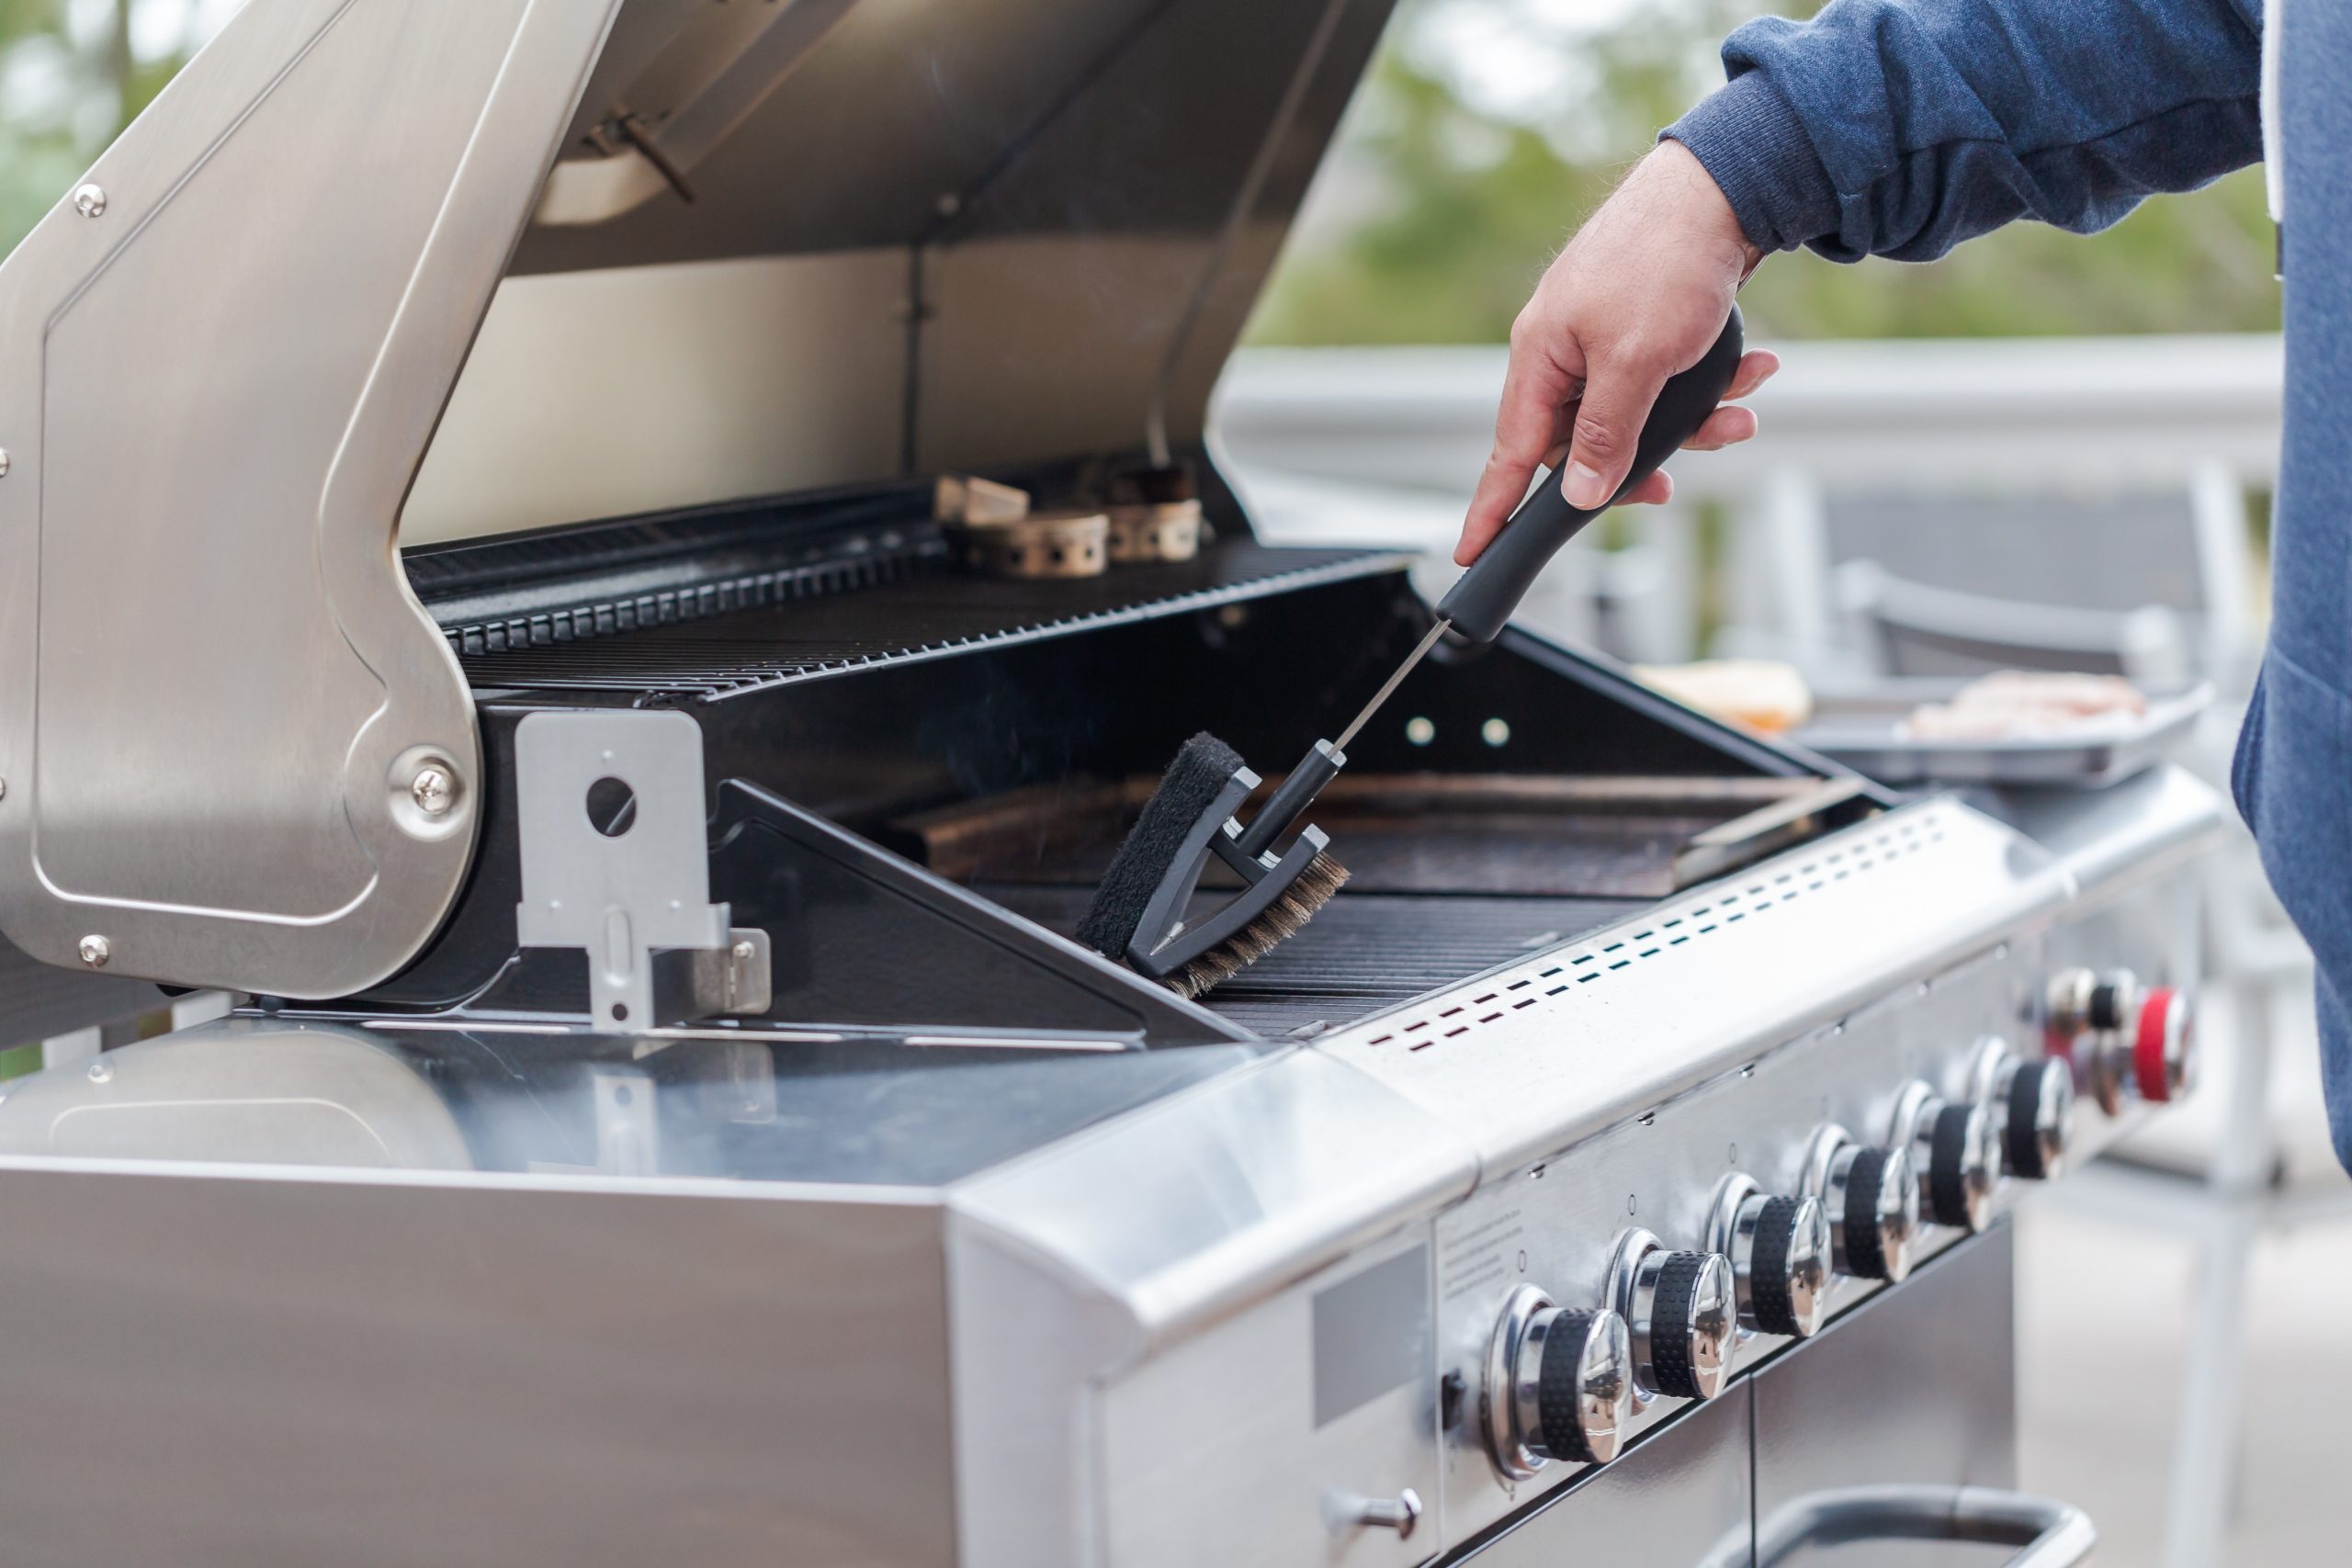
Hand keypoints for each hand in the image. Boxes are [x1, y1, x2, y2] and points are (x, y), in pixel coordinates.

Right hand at [1457, 140, 1777, 566]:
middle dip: (1640, 462)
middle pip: (1584, 441)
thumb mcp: (1635, 362)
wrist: (1724, 185)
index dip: (1491, 509)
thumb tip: (1579, 493)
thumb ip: (1604, 435)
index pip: (1510, 453)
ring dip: (1691, 422)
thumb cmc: (1666, 259)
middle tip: (1669, 487)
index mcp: (1542, 356)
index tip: (1471, 554)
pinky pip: (1666, 380)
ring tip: (1737, 412)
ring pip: (1637, 413)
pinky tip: (1751, 369)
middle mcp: (1564, 349)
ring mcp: (1603, 335)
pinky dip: (1708, 385)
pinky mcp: (1645, 323)